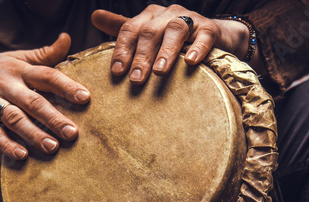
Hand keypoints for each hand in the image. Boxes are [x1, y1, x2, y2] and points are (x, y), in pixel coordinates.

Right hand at [0, 33, 89, 159]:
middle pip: (34, 101)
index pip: (47, 76)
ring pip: (15, 119)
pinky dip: (6, 144)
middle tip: (73, 133)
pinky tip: (21, 155)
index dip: (67, 86)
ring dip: (34, 134)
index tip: (85, 98)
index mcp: (19, 69)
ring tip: (52, 147)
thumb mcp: (15, 58)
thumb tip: (67, 39)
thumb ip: (44, 54)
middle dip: (54, 118)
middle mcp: (6, 84)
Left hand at [91, 4, 260, 84]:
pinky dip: (197, 48)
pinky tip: (190, 62)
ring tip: (159, 72)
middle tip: (136, 80)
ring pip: (175, 31)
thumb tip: (94, 16)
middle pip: (150, 32)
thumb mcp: (148, 33)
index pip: (130, 29)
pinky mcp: (210, 29)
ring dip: (166, 52)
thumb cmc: (175, 40)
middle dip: (141, 56)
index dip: (122, 50)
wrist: (214, 37)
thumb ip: (123, 28)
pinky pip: (204, 36)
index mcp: (150, 16)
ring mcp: (190, 19)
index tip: (117, 72)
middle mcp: (168, 13)